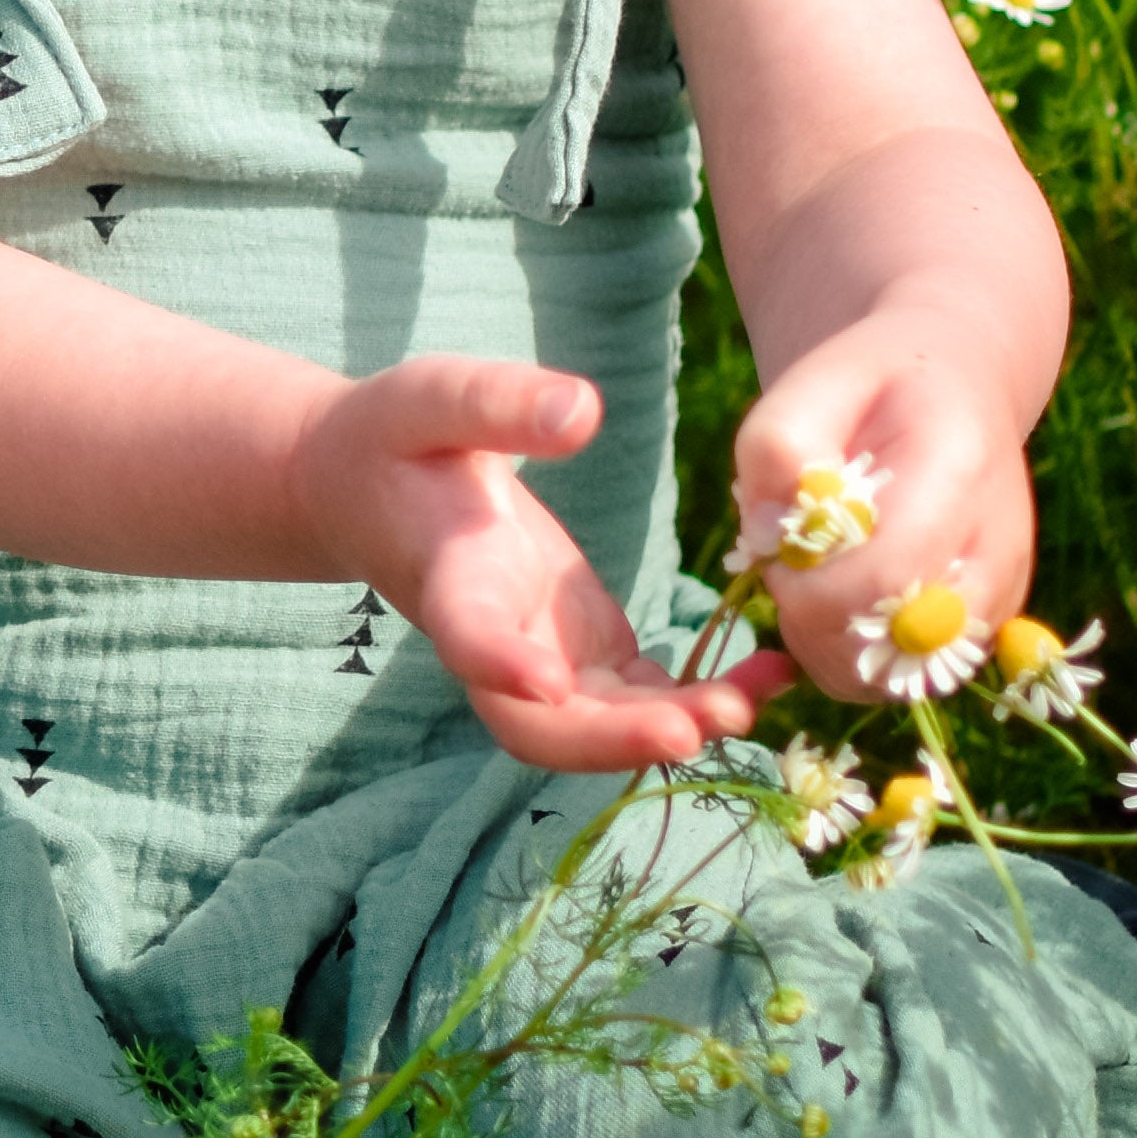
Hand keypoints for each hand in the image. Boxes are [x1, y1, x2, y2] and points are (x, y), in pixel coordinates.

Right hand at [290, 351, 761, 773]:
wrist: (366, 490)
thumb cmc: (395, 436)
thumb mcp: (431, 398)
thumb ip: (499, 403)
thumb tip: (584, 410)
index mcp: (448, 576)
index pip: (466, 634)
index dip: (502, 664)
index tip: (547, 682)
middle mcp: (493, 639)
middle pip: (536, 726)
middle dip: (611, 738)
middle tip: (688, 732)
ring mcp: (541, 657)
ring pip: (597, 727)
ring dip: (672, 729)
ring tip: (754, 700)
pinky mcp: (585, 653)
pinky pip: (642, 700)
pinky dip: (703, 702)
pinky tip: (770, 675)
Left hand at [721, 311, 1048, 711]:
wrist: (958, 387)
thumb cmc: (876, 383)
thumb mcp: (813, 382)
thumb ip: (776, 445)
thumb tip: (770, 531)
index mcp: (959, 471)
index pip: (886, 576)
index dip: (811, 589)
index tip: (777, 555)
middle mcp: (998, 547)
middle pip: (899, 647)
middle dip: (817, 626)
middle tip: (791, 570)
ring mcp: (1001, 595)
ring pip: (902, 680)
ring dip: (833, 648)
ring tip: (815, 583)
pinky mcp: (988, 627)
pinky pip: (910, 678)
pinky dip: (859, 657)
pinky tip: (840, 603)